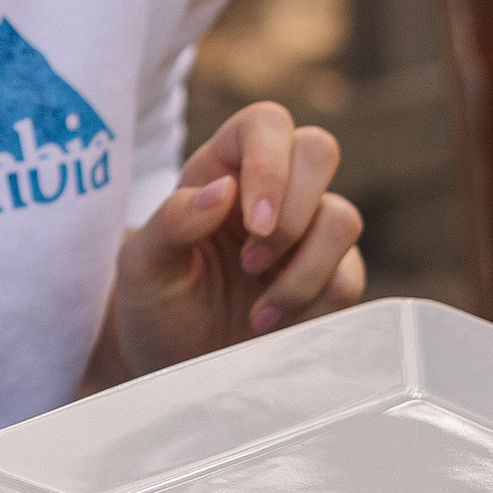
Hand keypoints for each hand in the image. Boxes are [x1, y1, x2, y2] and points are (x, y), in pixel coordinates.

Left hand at [101, 96, 362, 377]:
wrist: (177, 367)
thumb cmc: (156, 304)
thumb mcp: (141, 266)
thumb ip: (172, 222)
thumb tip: (223, 189)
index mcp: (223, 167)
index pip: (266, 124)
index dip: (270, 163)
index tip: (253, 223)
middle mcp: (274, 190)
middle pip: (320, 150)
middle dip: (294, 213)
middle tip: (250, 264)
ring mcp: (307, 233)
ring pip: (344, 218)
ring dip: (304, 270)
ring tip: (257, 313)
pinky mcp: (330, 279)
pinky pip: (350, 277)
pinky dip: (313, 306)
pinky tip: (271, 329)